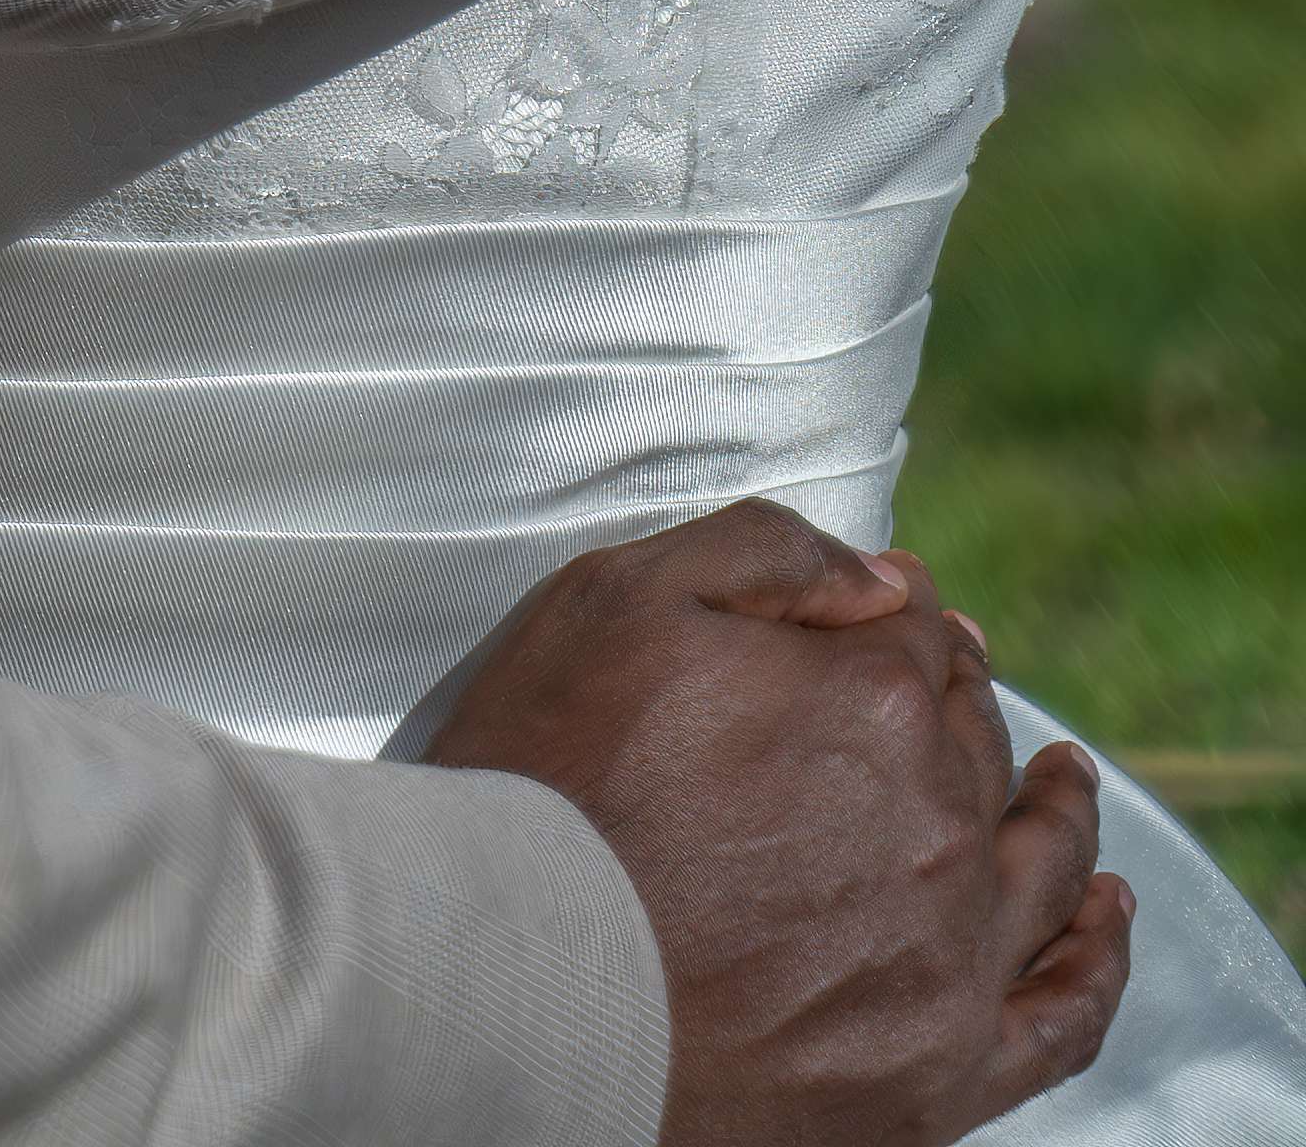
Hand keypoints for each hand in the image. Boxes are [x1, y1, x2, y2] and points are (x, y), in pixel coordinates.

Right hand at [431, 503, 1128, 1140]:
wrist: (519, 981)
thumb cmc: (551, 783)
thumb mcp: (619, 599)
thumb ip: (764, 553)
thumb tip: (883, 576)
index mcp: (873, 698)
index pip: (920, 630)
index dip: (899, 610)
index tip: (883, 611)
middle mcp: (938, 824)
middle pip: (978, 739)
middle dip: (961, 699)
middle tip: (941, 684)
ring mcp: (949, 957)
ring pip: (1044, 863)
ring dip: (1060, 808)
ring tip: (1066, 783)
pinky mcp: (941, 1072)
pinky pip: (1063, 1016)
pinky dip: (1097, 960)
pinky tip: (1106, 918)